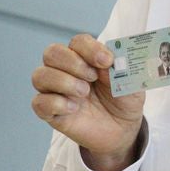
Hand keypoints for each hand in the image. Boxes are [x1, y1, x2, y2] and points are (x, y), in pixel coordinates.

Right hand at [31, 33, 144, 170]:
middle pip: (52, 52)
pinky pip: (38, 102)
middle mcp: (67, 71)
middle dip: (73, 63)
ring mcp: (56, 91)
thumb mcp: (131, 81)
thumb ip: (122, 67)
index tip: (107, 61)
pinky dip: (56, 103)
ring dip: (63, 81)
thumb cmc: (124, 99)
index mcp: (87, 58)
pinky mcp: (51, 112)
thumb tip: (112, 59)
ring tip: (84, 92)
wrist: (123, 129)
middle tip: (92, 77)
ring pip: (40, 75)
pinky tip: (74, 109)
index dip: (90, 48)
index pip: (77, 42)